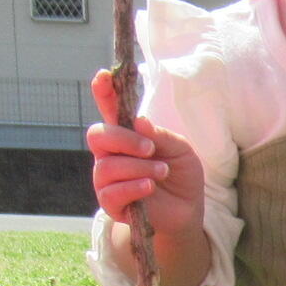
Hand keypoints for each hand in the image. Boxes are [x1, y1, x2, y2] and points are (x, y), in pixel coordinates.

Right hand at [86, 67, 206, 238]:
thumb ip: (160, 135)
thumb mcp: (181, 149)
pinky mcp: (110, 203)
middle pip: (98, 135)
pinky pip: (111, 192)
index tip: (104, 76)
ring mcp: (107, 178)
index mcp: (127, 134)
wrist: (187, 210)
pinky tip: (149, 187)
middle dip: (124, 139)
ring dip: (139, 168)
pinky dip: (133, 187)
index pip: (109, 109)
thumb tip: (139, 122)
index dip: (104, 91)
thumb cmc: (181, 174)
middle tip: (150, 148)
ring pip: (107, 166)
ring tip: (161, 172)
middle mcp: (111, 153)